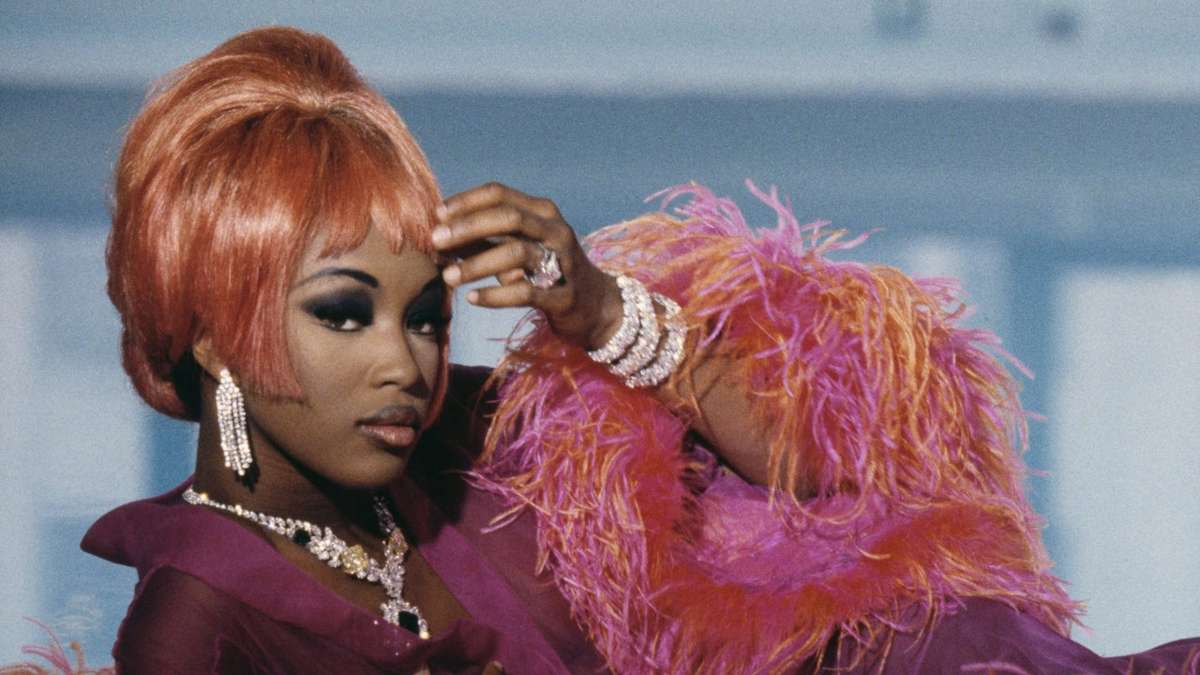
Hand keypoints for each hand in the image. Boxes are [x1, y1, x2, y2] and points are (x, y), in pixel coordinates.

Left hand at [433, 182, 621, 350]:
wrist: (595, 307)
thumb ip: (482, 241)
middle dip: (468, 227)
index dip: (466, 201)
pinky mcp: (564, 295)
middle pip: (508, 217)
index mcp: (542, 212)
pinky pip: (527, 292)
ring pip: (517, 253)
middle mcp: (555, 230)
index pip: (500, 194)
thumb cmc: (546, 272)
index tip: (436, 215)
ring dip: (477, 264)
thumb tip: (437, 237)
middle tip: (436, 241)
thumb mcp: (516, 249)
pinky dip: (496, 295)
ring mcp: (563, 261)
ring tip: (448, 278)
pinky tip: (473, 299)